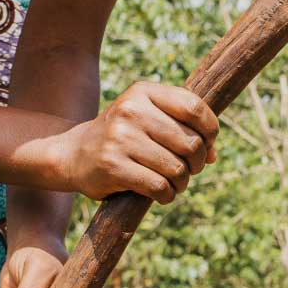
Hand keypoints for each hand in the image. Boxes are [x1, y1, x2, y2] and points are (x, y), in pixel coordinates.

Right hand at [50, 81, 216, 203]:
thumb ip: (182, 128)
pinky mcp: (112, 166)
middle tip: (189, 170)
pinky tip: (161, 194)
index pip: (194, 107)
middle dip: (197, 163)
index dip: (210, 131)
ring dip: (182, 182)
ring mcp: (120, 137)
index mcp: (143, 92)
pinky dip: (167, 195)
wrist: (73, 155)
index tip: (208, 146)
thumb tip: (214, 155)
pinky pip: (158, 186)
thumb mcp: (148, 119)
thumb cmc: (123, 137)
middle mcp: (131, 110)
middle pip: (190, 142)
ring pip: (177, 168)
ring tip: (174, 183)